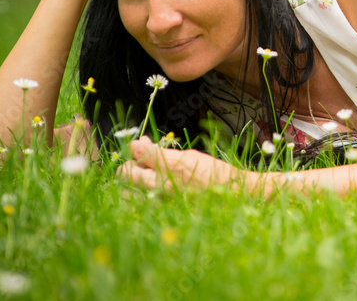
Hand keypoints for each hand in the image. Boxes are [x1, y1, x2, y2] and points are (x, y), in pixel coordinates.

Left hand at [116, 136, 252, 193]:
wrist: (231, 196)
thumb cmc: (212, 172)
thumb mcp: (189, 155)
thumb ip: (162, 152)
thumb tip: (141, 143)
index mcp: (172, 165)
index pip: (140, 151)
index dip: (136, 145)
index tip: (140, 144)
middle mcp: (164, 184)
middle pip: (125, 173)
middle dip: (127, 165)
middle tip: (138, 162)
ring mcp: (160, 201)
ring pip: (126, 192)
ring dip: (130, 183)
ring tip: (142, 178)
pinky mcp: (161, 213)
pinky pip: (137, 205)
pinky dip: (137, 197)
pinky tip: (147, 191)